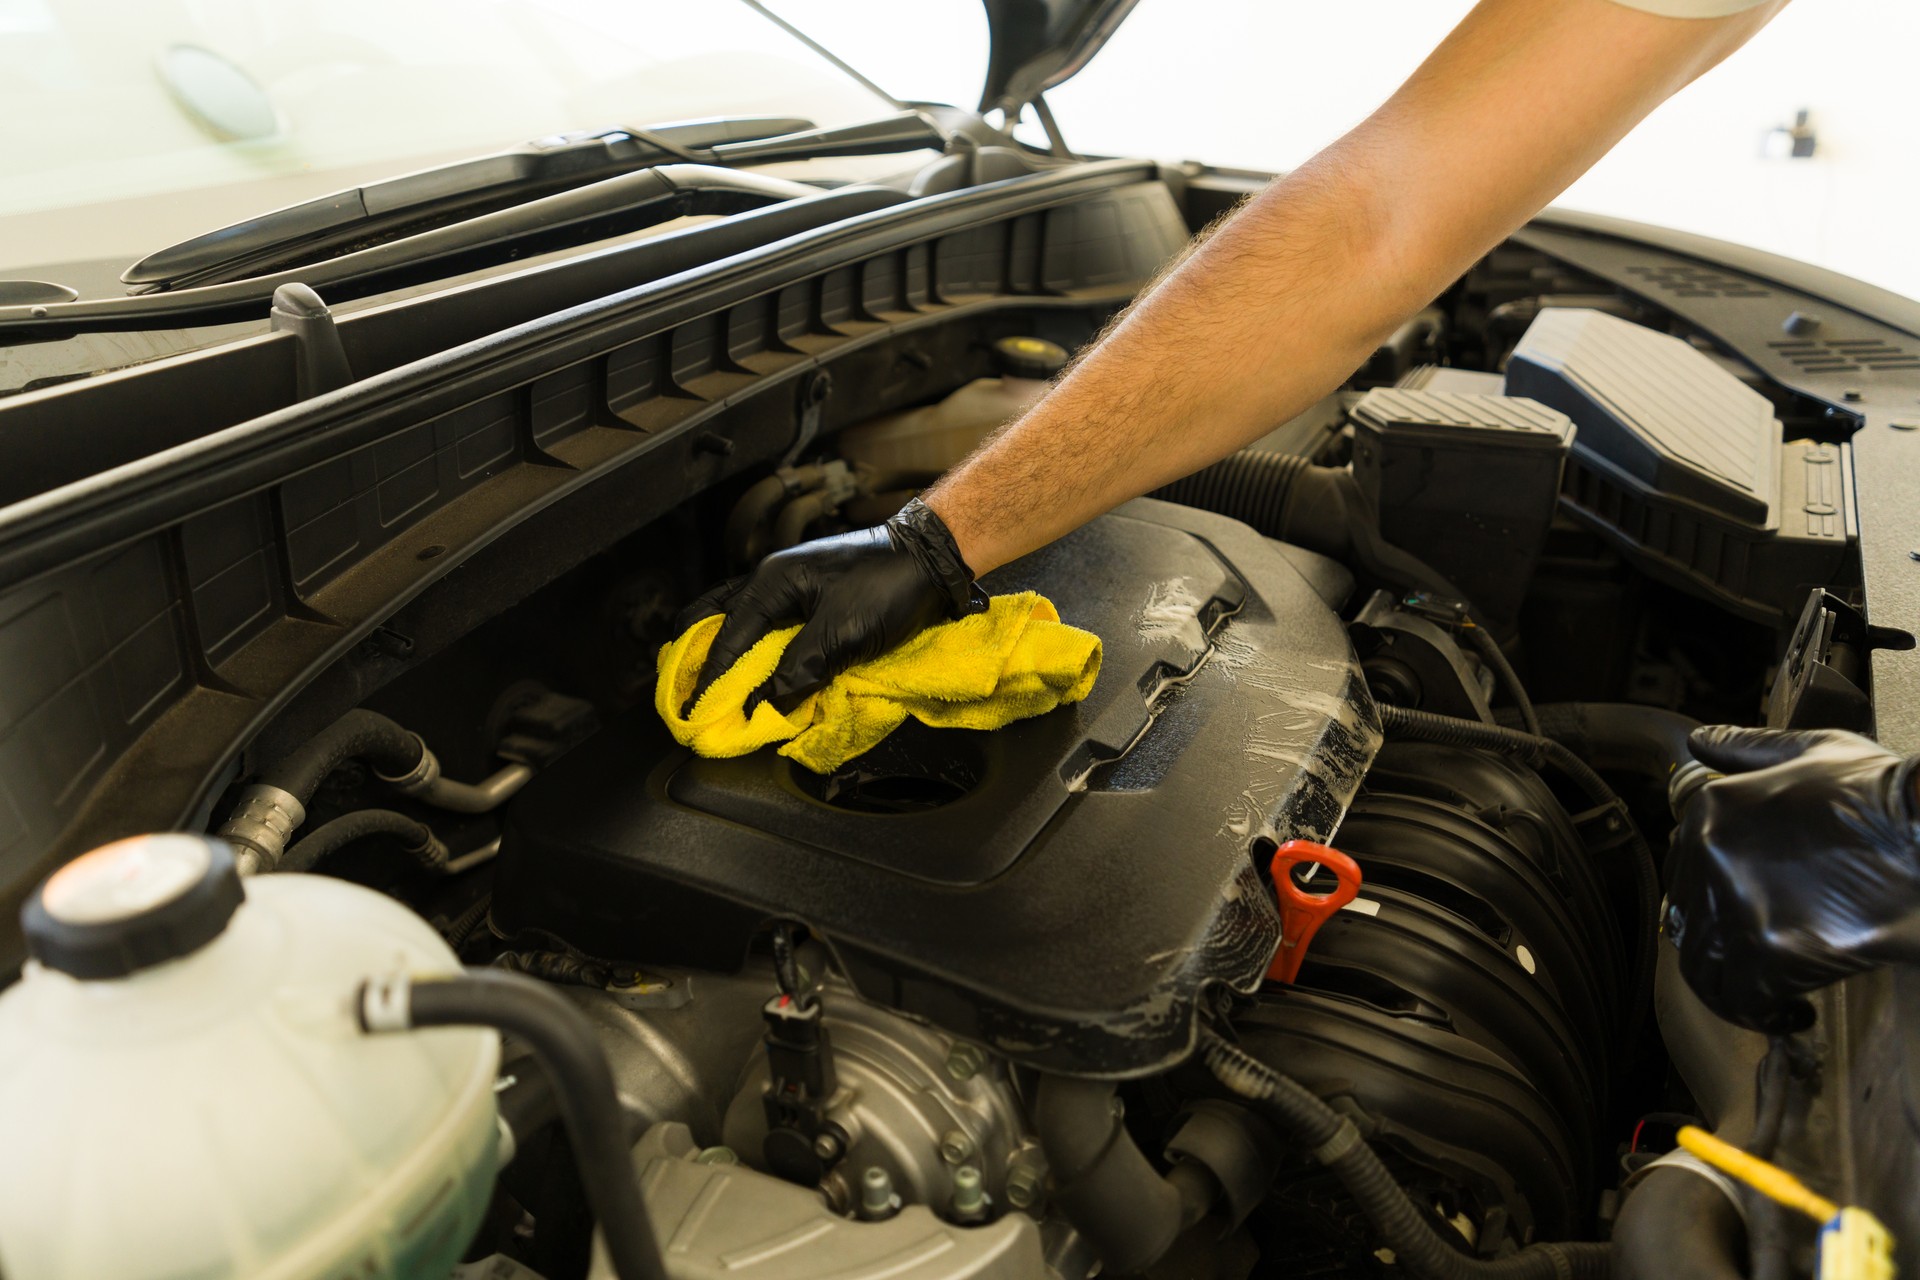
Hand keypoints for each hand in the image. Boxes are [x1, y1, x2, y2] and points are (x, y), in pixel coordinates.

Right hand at [677, 497, 984, 711]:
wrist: (931, 558)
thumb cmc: (886, 588)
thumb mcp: (841, 634)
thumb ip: (798, 668)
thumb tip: (764, 704)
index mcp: (772, 582)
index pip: (728, 635)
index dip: (711, 676)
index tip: (696, 710)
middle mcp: (772, 579)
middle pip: (717, 615)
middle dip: (700, 653)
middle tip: (688, 690)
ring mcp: (791, 584)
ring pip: (741, 618)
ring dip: (727, 650)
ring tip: (713, 684)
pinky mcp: (812, 594)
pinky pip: (769, 622)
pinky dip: (755, 646)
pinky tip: (756, 668)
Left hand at [1667, 725, 1919, 1032]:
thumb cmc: (1888, 795)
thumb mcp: (1816, 751)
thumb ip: (1752, 748)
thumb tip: (1702, 741)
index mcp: (1712, 810)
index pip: (1681, 870)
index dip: (1710, 900)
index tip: (1739, 916)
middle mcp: (1709, 856)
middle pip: (1689, 921)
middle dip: (1720, 946)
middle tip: (1755, 961)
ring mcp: (1736, 904)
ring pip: (1705, 967)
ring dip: (1734, 988)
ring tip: (1770, 999)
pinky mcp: (1770, 950)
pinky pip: (1742, 1001)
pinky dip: (1762, 1015)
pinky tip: (1793, 1015)